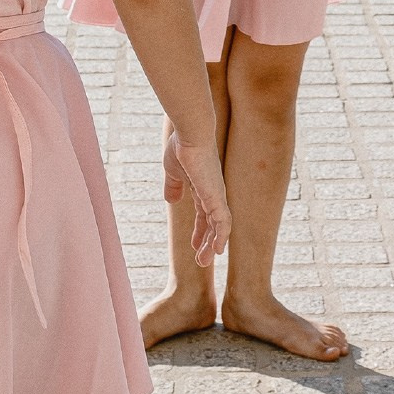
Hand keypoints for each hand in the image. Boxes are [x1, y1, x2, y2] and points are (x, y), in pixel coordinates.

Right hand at [163, 131, 230, 265]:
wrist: (190, 133)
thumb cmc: (181, 147)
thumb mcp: (172, 171)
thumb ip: (173, 186)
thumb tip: (171, 199)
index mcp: (203, 188)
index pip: (204, 215)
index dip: (200, 231)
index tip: (194, 245)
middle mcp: (213, 193)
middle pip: (213, 224)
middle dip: (206, 242)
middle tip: (201, 261)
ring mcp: (216, 195)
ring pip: (219, 227)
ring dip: (212, 244)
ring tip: (204, 261)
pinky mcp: (216, 196)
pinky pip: (223, 221)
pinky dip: (221, 236)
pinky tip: (217, 250)